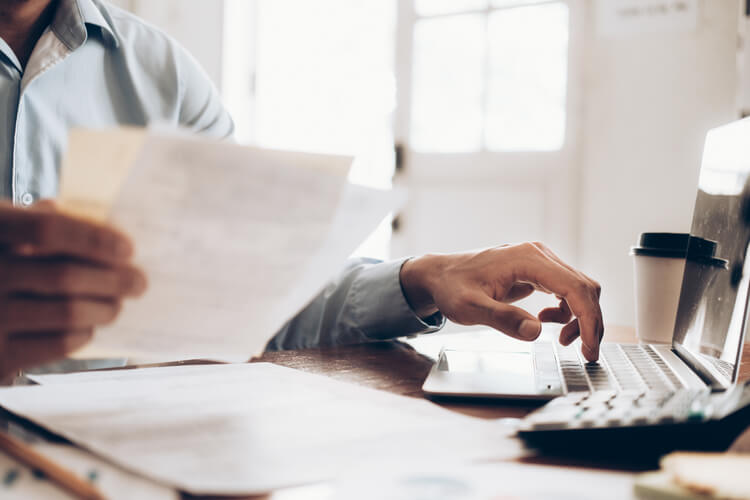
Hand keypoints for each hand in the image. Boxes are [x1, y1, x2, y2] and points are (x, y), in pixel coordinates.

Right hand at [0, 202, 145, 381]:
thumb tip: (88, 219)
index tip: (128, 248)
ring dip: (105, 308)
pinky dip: (82, 333)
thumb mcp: (1, 235)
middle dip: (114, 280)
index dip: (93, 238)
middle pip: (66, 275)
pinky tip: (86, 326)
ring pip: (69, 312)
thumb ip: (34, 222)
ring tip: (116, 305)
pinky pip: (58, 344)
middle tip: (139, 282)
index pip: (46, 229)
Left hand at [400, 242, 603, 360]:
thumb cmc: (452, 287)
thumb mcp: (470, 308)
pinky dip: (567, 310)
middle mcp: (539, 254)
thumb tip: (535, 331)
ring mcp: (539, 260)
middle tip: (586, 353)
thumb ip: (502, 318)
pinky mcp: (537, 270)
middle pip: (583, 287)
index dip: (588, 319)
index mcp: (527, 259)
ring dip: (580, 317)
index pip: (574, 287)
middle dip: (590, 322)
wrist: (441, 275)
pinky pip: (566, 290)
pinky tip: (545, 321)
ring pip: (579, 288)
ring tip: (562, 340)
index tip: (590, 347)